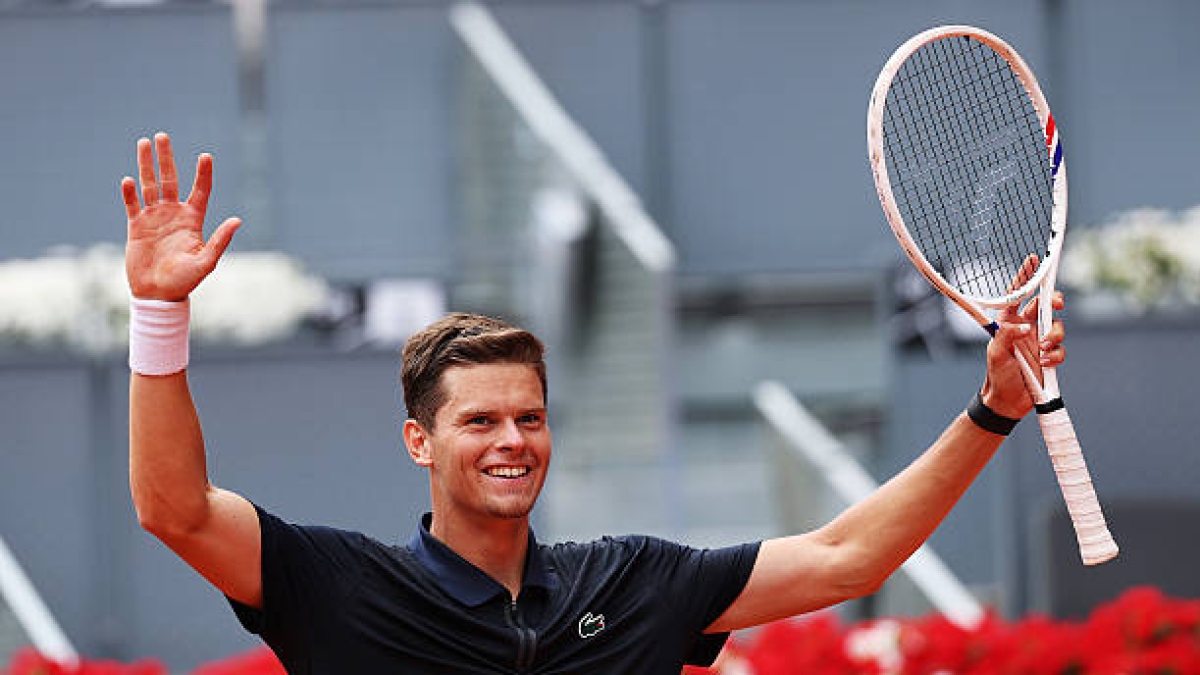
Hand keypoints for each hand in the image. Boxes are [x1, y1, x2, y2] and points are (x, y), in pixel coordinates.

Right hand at [123, 132, 240, 300]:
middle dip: (166, 158)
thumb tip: (238, 220)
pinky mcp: (136, 227)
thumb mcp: (206, 261)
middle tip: (162, 136)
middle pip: (170, 180)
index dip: (202, 174)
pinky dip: (130, 192)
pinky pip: (132, 204)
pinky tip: (129, 180)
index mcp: (192, 220)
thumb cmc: (185, 281)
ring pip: (149, 185)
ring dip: (146, 165)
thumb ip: (220, 240)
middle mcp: (173, 214)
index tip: (205, 156)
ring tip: (143, 143)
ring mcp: (154, 218)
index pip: (200, 191)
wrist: (158, 295)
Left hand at [980, 256, 1066, 417]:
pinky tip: (1045, 363)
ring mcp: (1039, 342)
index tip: (1032, 259)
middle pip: (1045, 305)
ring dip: (1054, 336)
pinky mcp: (1050, 358)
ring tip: (1042, 348)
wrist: (1007, 401)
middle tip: (1056, 303)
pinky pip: (1060, 350)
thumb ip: (1008, 335)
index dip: (1024, 277)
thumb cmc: (996, 373)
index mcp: (1009, 322)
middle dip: (1054, 300)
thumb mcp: (996, 352)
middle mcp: (1026, 328)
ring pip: (1057, 327)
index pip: (1017, 295)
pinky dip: (1056, 355)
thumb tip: (1025, 326)